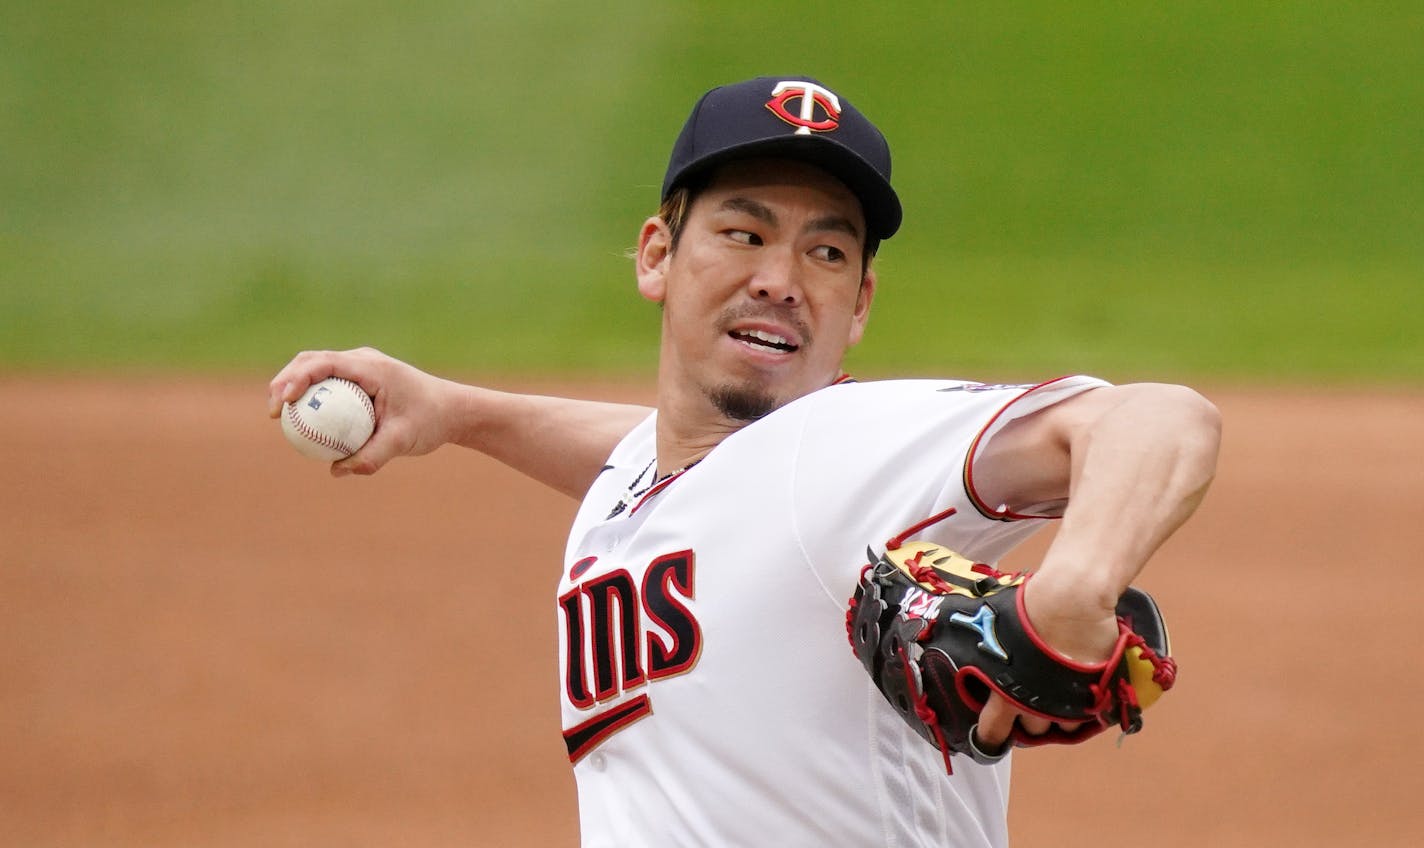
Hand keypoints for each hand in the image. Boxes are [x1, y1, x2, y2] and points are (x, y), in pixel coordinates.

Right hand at [268, 347, 453, 475]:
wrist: (452, 411)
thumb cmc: (431, 421)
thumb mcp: (403, 440)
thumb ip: (373, 456)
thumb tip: (337, 471)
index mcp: (371, 367)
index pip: (324, 363)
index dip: (297, 377)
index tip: (284, 401)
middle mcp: (363, 361)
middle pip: (312, 361)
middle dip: (285, 380)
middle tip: (272, 411)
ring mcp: (360, 368)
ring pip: (316, 369)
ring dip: (293, 385)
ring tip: (277, 415)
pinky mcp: (360, 379)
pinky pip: (329, 384)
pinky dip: (311, 396)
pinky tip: (301, 422)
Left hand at [972, 572, 1119, 751]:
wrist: (1071, 601)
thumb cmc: (1025, 611)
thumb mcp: (988, 628)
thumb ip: (973, 645)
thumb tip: (943, 633)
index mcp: (1004, 695)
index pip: (993, 732)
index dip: (991, 736)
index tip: (991, 737)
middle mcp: (1037, 708)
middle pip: (1033, 729)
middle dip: (1030, 718)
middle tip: (1030, 696)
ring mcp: (1069, 705)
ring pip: (1064, 724)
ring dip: (1060, 712)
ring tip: (1057, 689)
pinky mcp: (1096, 697)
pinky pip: (1090, 713)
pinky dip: (1085, 704)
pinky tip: (1081, 687)